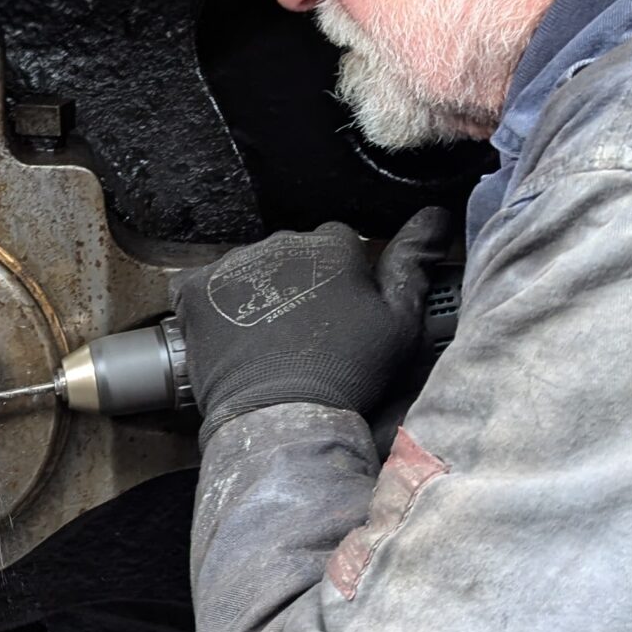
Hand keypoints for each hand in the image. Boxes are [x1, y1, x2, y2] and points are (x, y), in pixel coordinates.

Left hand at [170, 210, 449, 442]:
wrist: (282, 416)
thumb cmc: (348, 373)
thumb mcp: (399, 322)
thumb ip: (414, 263)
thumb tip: (435, 215)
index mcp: (333, 243)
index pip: (337, 243)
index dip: (339, 279)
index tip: (338, 311)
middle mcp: (281, 242)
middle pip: (291, 253)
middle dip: (296, 281)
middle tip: (302, 331)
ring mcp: (234, 264)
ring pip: (248, 268)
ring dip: (255, 291)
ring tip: (265, 340)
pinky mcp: (196, 289)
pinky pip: (200, 284)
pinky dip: (209, 304)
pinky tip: (226, 334)